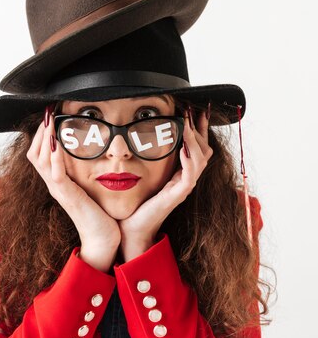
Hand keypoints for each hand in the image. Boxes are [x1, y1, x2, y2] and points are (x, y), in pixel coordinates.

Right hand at [26, 106, 120, 263]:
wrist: (104, 239)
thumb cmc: (101, 213)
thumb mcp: (89, 186)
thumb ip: (85, 172)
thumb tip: (91, 152)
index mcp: (58, 182)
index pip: (40, 153)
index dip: (42, 134)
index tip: (50, 114)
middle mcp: (55, 185)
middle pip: (34, 154)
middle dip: (41, 131)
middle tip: (48, 111)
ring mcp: (59, 191)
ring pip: (41, 160)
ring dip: (45, 138)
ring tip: (50, 120)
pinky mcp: (69, 197)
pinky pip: (56, 175)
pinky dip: (55, 158)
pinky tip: (57, 145)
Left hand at [118, 107, 212, 254]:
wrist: (131, 228)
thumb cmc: (135, 204)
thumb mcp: (144, 175)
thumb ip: (148, 158)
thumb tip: (141, 136)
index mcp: (180, 174)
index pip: (196, 147)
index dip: (199, 128)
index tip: (196, 109)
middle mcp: (185, 180)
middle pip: (205, 150)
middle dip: (201, 129)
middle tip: (194, 109)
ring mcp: (184, 188)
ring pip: (201, 159)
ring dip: (195, 139)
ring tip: (186, 123)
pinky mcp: (178, 195)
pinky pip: (190, 174)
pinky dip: (189, 158)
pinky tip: (184, 146)